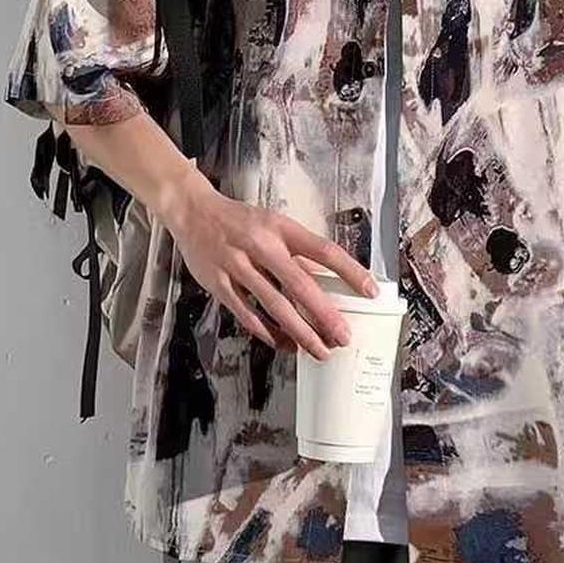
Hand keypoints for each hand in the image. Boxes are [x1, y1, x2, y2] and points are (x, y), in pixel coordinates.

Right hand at [164, 165, 377, 360]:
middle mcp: (261, 245)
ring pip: (275, 306)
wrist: (193, 212)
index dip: (350, 271)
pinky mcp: (219, 284)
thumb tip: (325, 282)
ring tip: (319, 350)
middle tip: (343, 337)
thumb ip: (295, 253)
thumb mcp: (273, 225)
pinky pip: (247, 314)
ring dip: (300, 332)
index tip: (370, 291)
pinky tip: (283, 344)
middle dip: (325, 315)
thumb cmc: (239, 220)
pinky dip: (267, 332)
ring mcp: (238, 266)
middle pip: (300, 284)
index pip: (323, 250)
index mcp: (281, 228)